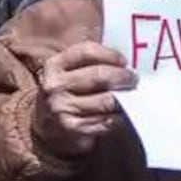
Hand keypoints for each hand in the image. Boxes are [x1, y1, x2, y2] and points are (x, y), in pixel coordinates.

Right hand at [32, 41, 136, 157]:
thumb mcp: (69, 71)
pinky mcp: (73, 129)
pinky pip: (107, 120)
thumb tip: (125, 63)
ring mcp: (62, 108)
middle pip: (100, 76)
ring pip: (106, 100)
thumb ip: (92, 62)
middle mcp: (55, 86)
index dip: (110, 55)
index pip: (87, 51)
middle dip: (123, 77)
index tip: (124, 62)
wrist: (46, 124)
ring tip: (132, 96)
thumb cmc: (67, 92)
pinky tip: (122, 113)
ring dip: (125, 98)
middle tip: (134, 80)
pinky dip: (120, 117)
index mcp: (54, 65)